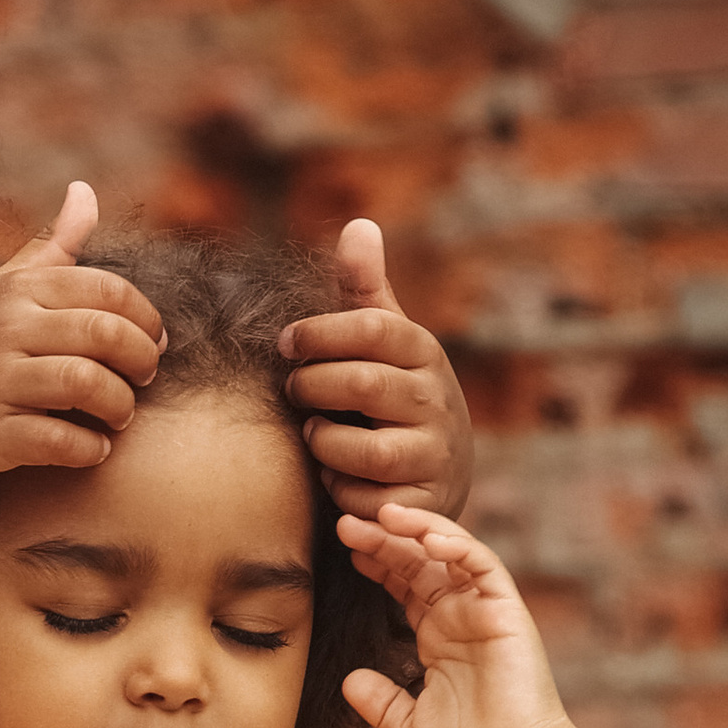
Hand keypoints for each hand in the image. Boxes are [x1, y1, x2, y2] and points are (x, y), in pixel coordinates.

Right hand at [0, 182, 164, 490]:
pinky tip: (95, 450)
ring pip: (86, 384)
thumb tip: (86, 191)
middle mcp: (5, 329)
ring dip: (120, 406)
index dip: (145, 317)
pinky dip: (89, 450)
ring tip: (120, 416)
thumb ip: (50, 246)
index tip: (152, 342)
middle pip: (104, 334)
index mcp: (15, 290)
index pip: (106, 289)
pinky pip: (57, 440)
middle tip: (144, 380)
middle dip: (142, 360)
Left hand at [283, 221, 473, 521]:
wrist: (442, 473)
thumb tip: (359, 224)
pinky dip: (339, 490)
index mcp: (423, 352)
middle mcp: (436, 401)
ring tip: (315, 432)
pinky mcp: (422, 503)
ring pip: (365, 450)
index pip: (372, 328)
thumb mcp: (388, 342)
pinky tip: (334, 476)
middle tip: (294, 389)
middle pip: (363, 384)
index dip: (318, 333)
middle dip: (314, 387)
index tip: (285, 343)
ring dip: (324, 442)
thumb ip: (365, 290)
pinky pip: (366, 499)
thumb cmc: (396, 394)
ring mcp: (434, 455)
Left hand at [337, 502, 570, 727]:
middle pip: (419, 562)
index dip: (377, 564)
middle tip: (347, 524)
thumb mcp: (409, 724)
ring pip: (450, 551)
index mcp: (438, 634)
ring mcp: (484, 609)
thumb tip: (348, 682)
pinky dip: (457, 545)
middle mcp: (460, 615)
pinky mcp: (507, 610)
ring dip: (419, 528)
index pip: (405, 585)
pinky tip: (428, 536)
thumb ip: (379, 702)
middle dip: (385, 540)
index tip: (345, 550)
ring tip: (383, 514)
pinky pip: (482, 565)